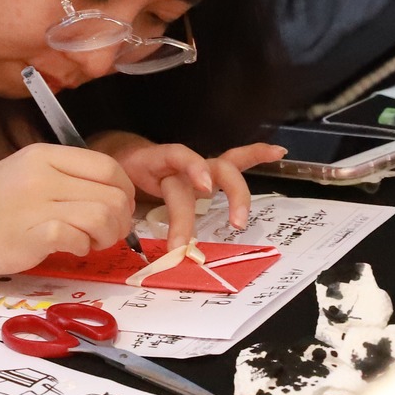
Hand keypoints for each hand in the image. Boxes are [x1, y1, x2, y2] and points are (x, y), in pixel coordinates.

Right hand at [0, 143, 136, 278]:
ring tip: (89, 244)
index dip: (124, 191)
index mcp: (43, 155)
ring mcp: (35, 204)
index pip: (108, 166)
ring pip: (103, 215)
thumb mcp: (23, 175)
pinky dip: (81, 248)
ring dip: (106, 236)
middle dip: (120, 219)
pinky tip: (68, 250)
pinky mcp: (29, 235)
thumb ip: (63, 179)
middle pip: (112, 192)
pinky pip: (77, 238)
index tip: (119, 210)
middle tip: (107, 234)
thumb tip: (110, 196)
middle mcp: (42, 174)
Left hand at [93, 134, 286, 248]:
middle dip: (196, 208)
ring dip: (236, 195)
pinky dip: (256, 156)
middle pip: (198, 176)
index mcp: (154, 159)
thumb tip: (120, 232)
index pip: (178, 156)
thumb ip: (122, 204)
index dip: (193, 169)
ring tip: (239, 220)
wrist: (121, 155)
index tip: (202, 188)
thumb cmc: (120, 174)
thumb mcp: (115, 185)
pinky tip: (279, 152)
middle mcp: (180, 162)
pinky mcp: (207, 171)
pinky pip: (235, 161)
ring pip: (223, 172)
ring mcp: (196, 166)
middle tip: (188, 242)